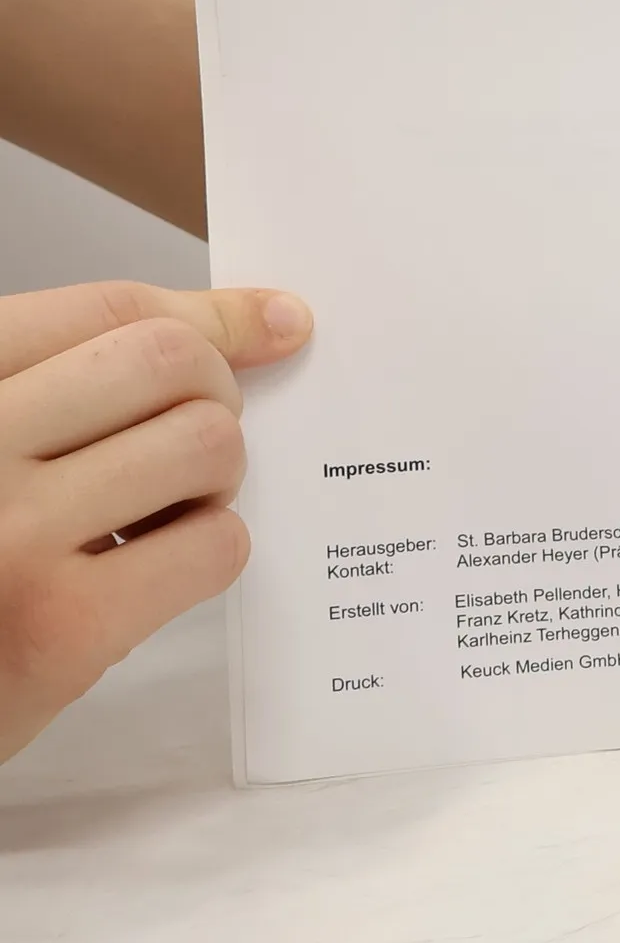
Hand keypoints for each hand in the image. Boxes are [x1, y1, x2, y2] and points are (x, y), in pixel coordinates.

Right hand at [0, 280, 311, 763]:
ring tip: (161, 511)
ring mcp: (12, 536)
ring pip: (204, 444)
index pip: (106, 310)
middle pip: (168, 360)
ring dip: (213, 477)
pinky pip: (210, 547)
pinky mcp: (59, 632)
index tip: (270, 324)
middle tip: (191, 442)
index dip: (211, 315)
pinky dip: (208, 552)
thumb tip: (262, 324)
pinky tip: (150, 570)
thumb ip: (71, 382)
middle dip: (213, 395)